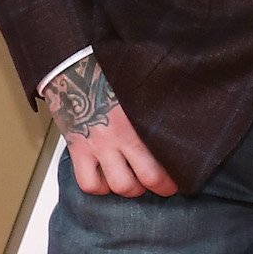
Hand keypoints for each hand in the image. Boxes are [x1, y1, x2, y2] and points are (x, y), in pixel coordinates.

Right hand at [44, 55, 178, 196]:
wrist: (71, 65)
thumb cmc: (105, 72)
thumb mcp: (137, 87)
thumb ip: (153, 106)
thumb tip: (175, 115)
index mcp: (140, 118)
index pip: (165, 155)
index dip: (175, 172)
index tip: (181, 176)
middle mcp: (121, 135)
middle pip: (148, 176)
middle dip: (159, 186)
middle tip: (163, 186)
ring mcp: (99, 145)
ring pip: (120, 185)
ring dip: (130, 188)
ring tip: (133, 182)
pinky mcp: (78, 149)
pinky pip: (88, 183)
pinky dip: (98, 187)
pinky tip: (104, 179)